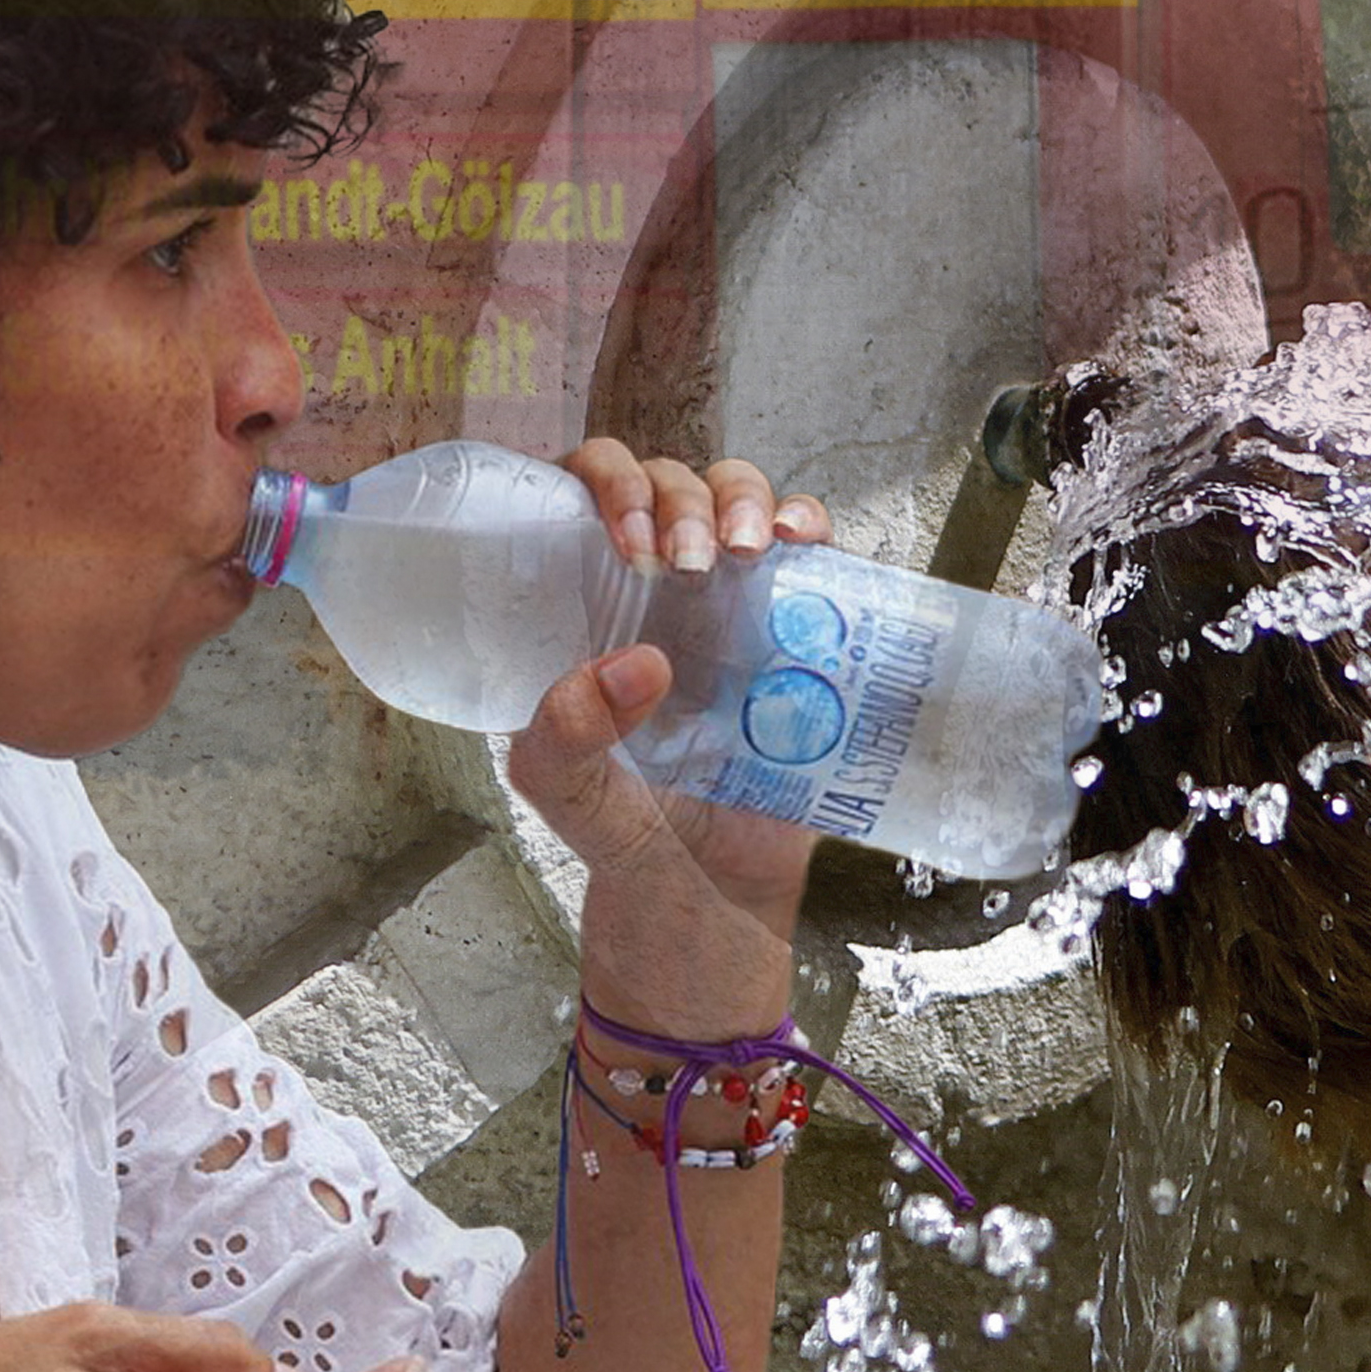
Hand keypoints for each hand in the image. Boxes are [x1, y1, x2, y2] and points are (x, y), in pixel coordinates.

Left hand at [491, 442, 822, 1022]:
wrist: (710, 891)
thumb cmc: (623, 826)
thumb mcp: (561, 786)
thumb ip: (564, 733)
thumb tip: (633, 665)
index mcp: (584, 598)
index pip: (581, 491)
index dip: (601, 483)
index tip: (622, 541)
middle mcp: (656, 582)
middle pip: (665, 479)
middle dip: (674, 496)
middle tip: (678, 562)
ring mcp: (731, 598)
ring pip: (736, 494)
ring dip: (740, 498)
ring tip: (740, 549)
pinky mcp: (797, 627)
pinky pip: (809, 547)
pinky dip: (809, 522)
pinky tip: (799, 542)